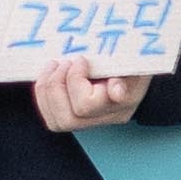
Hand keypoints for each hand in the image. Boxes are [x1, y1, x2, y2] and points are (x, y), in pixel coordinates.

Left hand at [31, 57, 147, 133]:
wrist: (136, 65)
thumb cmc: (134, 57)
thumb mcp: (134, 57)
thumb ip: (126, 70)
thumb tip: (116, 92)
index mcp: (124, 101)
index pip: (90, 104)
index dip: (76, 82)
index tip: (81, 59)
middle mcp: (108, 116)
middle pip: (70, 118)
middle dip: (57, 86)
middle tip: (64, 62)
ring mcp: (92, 121)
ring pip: (58, 122)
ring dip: (47, 91)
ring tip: (55, 66)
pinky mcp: (78, 119)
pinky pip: (53, 120)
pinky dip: (44, 96)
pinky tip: (50, 76)